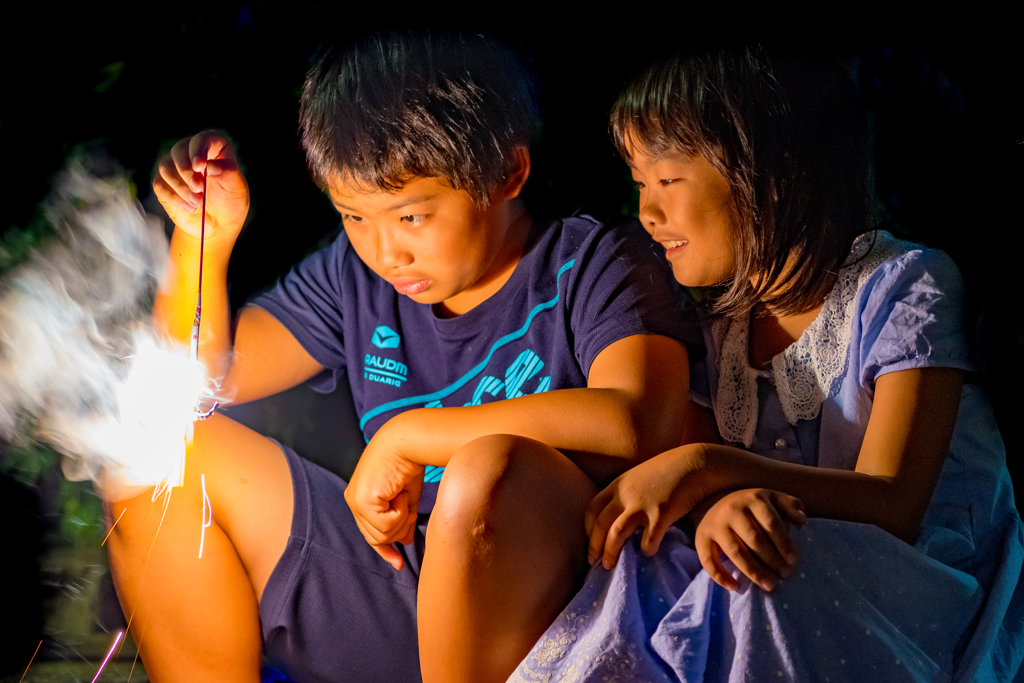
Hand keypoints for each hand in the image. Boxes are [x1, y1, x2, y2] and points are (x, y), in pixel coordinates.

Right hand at [152, 131, 248, 241]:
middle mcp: (191, 152)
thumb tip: (211, 166)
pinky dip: (175, 198)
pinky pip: (160, 185)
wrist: (216, 224)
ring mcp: (175, 167)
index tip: (200, 167)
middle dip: (186, 171)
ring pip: (166, 167)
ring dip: (181, 187)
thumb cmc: (229, 202)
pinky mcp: (163, 183)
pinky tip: (190, 208)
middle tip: (199, 189)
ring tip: (198, 202)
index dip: (198, 150)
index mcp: (213, 149)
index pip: (202, 139)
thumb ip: (228, 174)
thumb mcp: (236, 188)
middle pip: (179, 150)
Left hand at [343, 423, 424, 570]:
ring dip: (401, 519)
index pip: (369, 534)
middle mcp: (353, 501)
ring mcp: (355, 501)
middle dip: (399, 529)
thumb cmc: (408, 463)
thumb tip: (405, 540)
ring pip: (382, 535)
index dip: (385, 550)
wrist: (408, 442)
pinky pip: (386, 525)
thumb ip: (403, 519)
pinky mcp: (362, 501)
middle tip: (409, 507)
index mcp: (361, 498)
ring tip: (403, 495)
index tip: (398, 563)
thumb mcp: (406, 498)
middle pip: (376, 538)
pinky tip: (400, 493)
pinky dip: (399, 513)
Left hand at [585, 445, 710, 568]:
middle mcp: (625, 494)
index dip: (588, 529)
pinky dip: (645, 550)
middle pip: (599, 525)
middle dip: (594, 547)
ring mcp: (642, 504)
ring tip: (611, 565)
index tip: (592, 543)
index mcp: (618, 485)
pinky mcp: (662, 513)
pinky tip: (648, 552)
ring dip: (611, 552)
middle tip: (595, 562)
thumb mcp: (639, 477)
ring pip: (616, 534)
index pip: (591, 510)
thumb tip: (619, 514)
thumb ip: (627, 493)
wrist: (695, 462)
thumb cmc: (670, 470)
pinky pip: (648, 540)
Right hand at [694, 488, 805, 591]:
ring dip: (753, 572)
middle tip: (785, 575)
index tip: (794, 560)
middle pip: (754, 539)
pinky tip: (735, 586)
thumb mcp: (772, 498)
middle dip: (772, 560)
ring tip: (770, 585)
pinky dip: (720, 576)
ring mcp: (716, 524)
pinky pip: (708, 560)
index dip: (783, 543)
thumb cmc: (752, 506)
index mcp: (753, 499)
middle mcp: (732, 510)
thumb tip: (802, 521)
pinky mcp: (701, 538)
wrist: (716, 501)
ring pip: (735, 552)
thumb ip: (790, 505)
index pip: (771, 523)